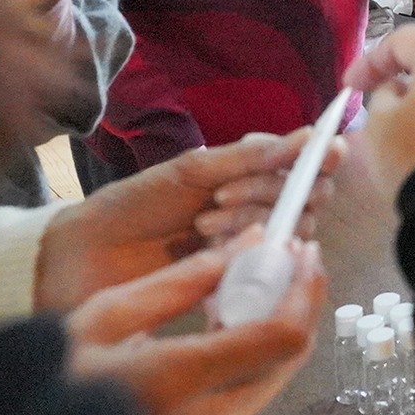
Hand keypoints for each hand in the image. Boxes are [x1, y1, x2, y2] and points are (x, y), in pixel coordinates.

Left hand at [34, 130, 344, 313]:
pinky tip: (206, 250)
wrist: (89, 257)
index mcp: (250, 172)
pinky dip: (243, 253)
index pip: (306, 164)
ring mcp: (252, 245)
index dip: (319, 158)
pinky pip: (267, 265)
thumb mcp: (192, 171)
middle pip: (307, 198)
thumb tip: (309, 135)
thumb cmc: (137, 203)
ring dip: (249, 222)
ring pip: (288, 231)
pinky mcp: (240, 279)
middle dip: (271, 193)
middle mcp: (259, 207)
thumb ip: (250, 157)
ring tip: (201, 225)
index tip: (325, 154)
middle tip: (220, 197)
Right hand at [65, 228, 324, 414]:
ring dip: (276, 326)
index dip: (302, 290)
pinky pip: (245, 396)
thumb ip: (178, 282)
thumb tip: (246, 245)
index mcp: (171, 384)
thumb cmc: (45, 382)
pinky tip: (230, 323)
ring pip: (269, 378)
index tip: (301, 253)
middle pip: (285, 358)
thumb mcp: (99, 319)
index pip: (276, 337)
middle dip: (297, 303)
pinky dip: (251, 355)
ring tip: (259, 282)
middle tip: (289, 261)